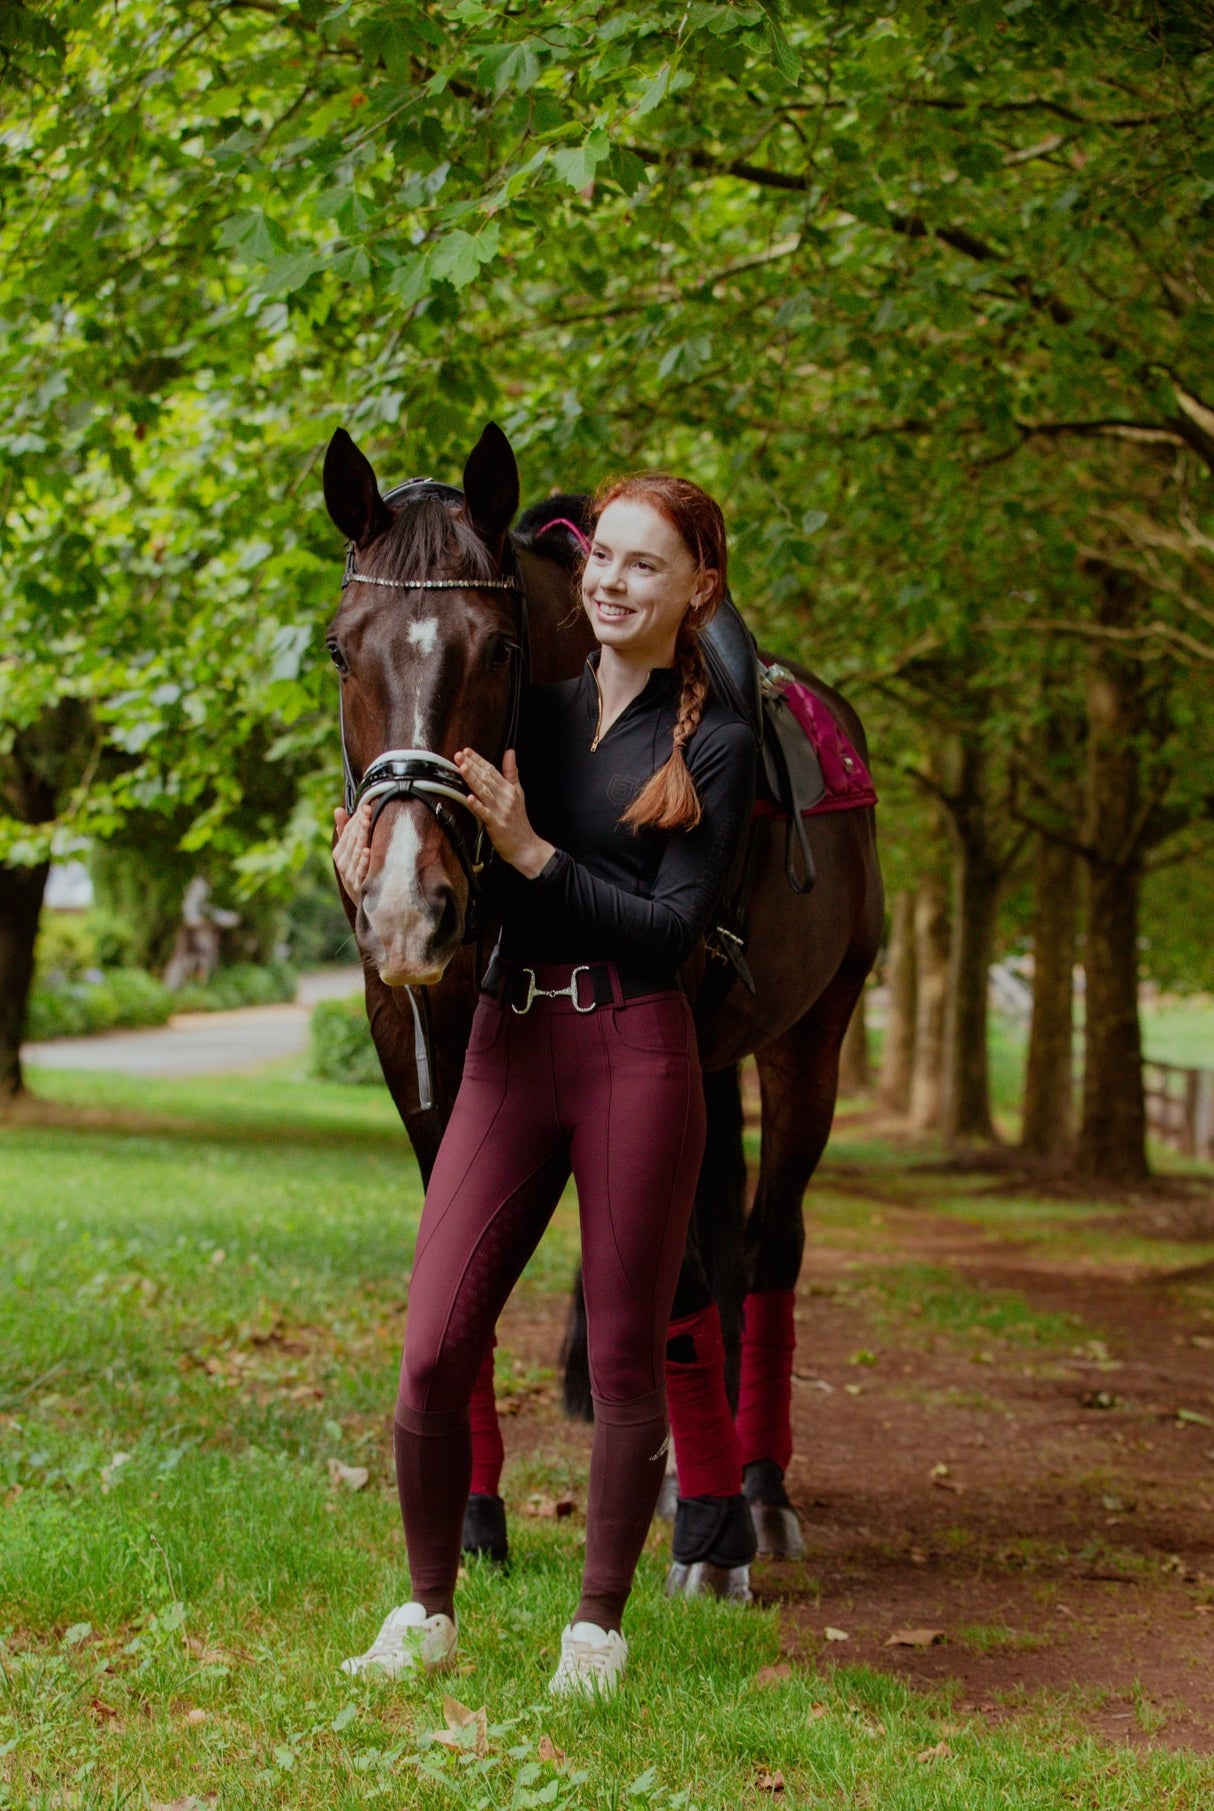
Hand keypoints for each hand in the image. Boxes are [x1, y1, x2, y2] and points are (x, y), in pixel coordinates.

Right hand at [333, 800, 372, 903]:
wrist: (364, 905)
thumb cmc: (356, 873)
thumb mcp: (347, 853)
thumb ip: (343, 831)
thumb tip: (338, 809)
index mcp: (339, 854)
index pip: (346, 833)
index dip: (355, 819)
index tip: (365, 806)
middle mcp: (342, 864)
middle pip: (351, 841)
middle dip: (359, 825)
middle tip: (367, 810)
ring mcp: (350, 875)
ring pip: (356, 853)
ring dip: (361, 838)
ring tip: (366, 824)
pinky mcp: (359, 886)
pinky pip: (360, 872)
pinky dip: (363, 861)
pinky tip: (367, 851)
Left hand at [454, 748, 554, 878]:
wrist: (526, 846)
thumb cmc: (519, 821)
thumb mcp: (518, 793)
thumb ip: (512, 772)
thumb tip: (510, 752)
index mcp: (509, 789)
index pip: (492, 770)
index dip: (478, 760)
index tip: (466, 751)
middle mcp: (505, 797)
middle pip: (487, 778)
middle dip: (472, 766)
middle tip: (459, 755)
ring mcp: (501, 811)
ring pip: (485, 792)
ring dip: (473, 779)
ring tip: (462, 768)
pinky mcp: (497, 824)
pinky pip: (485, 813)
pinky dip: (477, 805)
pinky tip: (469, 797)